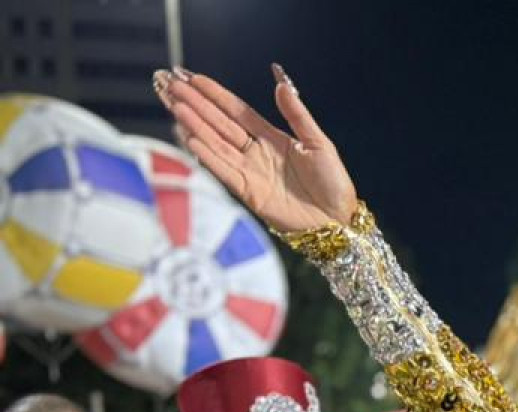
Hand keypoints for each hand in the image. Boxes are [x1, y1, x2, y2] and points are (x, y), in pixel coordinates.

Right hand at [154, 64, 357, 232]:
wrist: (338, 221)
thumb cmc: (334, 184)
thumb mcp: (319, 143)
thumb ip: (297, 114)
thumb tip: (281, 83)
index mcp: (273, 138)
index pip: (237, 111)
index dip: (215, 95)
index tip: (193, 78)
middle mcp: (256, 153)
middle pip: (220, 123)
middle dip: (196, 104)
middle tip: (171, 85)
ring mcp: (250, 172)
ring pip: (216, 143)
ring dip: (195, 125)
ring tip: (175, 105)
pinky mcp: (249, 192)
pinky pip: (223, 170)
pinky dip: (207, 155)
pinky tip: (190, 138)